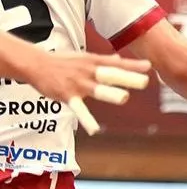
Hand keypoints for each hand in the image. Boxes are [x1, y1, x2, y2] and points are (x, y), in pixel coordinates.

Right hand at [17, 48, 150, 135]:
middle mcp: (89, 72)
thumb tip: (119, 59)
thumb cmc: (63, 61)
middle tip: (145, 82)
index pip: (118, 64)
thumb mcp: (84, 58)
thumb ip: (103, 61)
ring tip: (124, 98)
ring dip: (110, 94)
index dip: (133, 66)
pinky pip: (79, 109)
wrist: (36, 64)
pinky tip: (94, 130)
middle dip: (128, 79)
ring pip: (98, 90)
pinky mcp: (68, 96)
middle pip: (112, 75)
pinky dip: (86, 120)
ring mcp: (79, 84)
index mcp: (94, 62)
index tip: (149, 67)